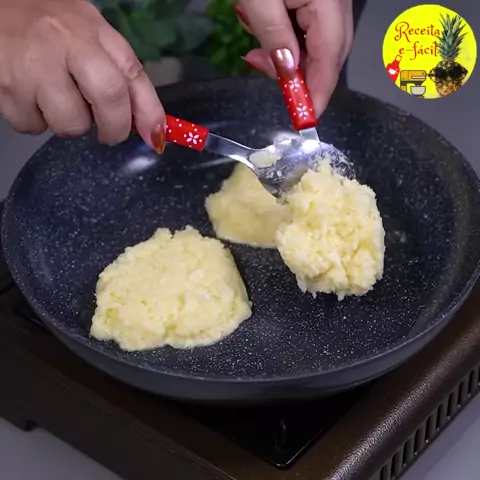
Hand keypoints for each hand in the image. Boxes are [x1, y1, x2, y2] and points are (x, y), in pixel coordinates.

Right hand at [0, 0, 165, 149]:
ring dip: (70, 123)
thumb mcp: (96, 40)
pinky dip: (36, 121)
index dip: (148, 113)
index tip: (156, 138)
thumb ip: (128, 81)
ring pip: (68, 125)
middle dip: (114, 128)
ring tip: (58, 97)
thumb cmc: (53, 28)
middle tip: (107, 128)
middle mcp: (61, 45)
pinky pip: (32, 127)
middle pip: (107, 100)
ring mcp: (30, 68)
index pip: (129, 76)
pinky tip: (32, 96)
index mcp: (91, 33)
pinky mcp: (3, 88)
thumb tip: (154, 131)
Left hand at [235, 0, 353, 117]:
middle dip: (302, 75)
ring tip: (260, 55)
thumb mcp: (259, 0)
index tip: (308, 117)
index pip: (330, 55)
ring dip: (291, 57)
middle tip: (278, 84)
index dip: (319, 90)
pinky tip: (267, 37)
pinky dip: (289, 39)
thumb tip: (288, 72)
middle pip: (330, 52)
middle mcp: (338, 2)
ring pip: (319, 42)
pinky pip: (311, 27)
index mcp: (329, 1)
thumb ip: (275, 35)